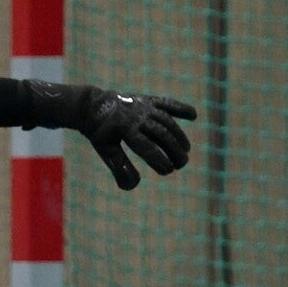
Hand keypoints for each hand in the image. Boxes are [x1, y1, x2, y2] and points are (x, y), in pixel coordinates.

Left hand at [27, 81, 198, 189]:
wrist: (93, 107)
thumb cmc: (101, 134)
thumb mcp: (105, 151)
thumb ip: (119, 168)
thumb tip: (132, 187)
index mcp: (124, 129)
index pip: (147, 147)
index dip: (160, 160)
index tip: (169, 170)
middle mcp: (136, 116)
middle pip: (161, 134)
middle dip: (174, 150)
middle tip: (182, 163)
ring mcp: (143, 106)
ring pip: (166, 121)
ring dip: (179, 135)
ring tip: (185, 150)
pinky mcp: (148, 99)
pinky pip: (167, 103)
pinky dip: (180, 108)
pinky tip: (194, 115)